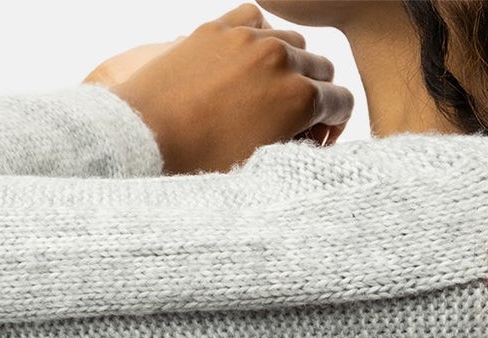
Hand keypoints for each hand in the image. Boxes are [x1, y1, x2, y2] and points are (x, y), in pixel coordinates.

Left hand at [85, 5, 353, 173]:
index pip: (342, 102)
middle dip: (316, 94)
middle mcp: (280, 60)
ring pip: (292, 41)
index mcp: (299, 99)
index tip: (314, 140)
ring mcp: (248, 38)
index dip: (333, 126)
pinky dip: (260, 37)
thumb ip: (299, 147)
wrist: (145, 140)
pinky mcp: (218, 28)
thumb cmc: (201, 166)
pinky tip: (247, 63)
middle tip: (293, 121)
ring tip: (267, 93)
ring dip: (289, 65)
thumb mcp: (262, 167)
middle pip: (322, 68)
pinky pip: (256, 19)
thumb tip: (312, 135)